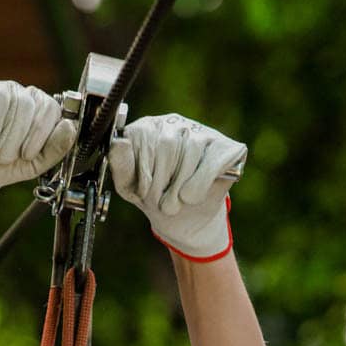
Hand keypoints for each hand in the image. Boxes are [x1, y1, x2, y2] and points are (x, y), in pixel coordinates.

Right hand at [0, 74, 76, 211]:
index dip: (40, 134)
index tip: (26, 155)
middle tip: (1, 158)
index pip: (49, 106)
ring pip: (3, 100)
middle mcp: (11, 90)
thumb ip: (56, 148)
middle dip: (15, 139)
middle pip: (26, 104)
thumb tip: (71, 127)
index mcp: (32, 105)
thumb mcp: (31, 164)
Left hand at [109, 114, 246, 260]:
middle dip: (162, 182)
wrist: (184, 221)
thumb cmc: (155, 198)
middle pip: (167, 145)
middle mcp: (174, 124)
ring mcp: (202, 132)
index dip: (143, 169)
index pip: (142, 136)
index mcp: (147, 128)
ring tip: (176, 203)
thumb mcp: (130, 187)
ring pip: (191, 151)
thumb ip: (121, 165)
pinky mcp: (226, 146)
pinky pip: (213, 161)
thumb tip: (119, 142)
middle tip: (162, 203)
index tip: (144, 191)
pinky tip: (194, 195)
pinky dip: (201, 183)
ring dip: (181, 187)